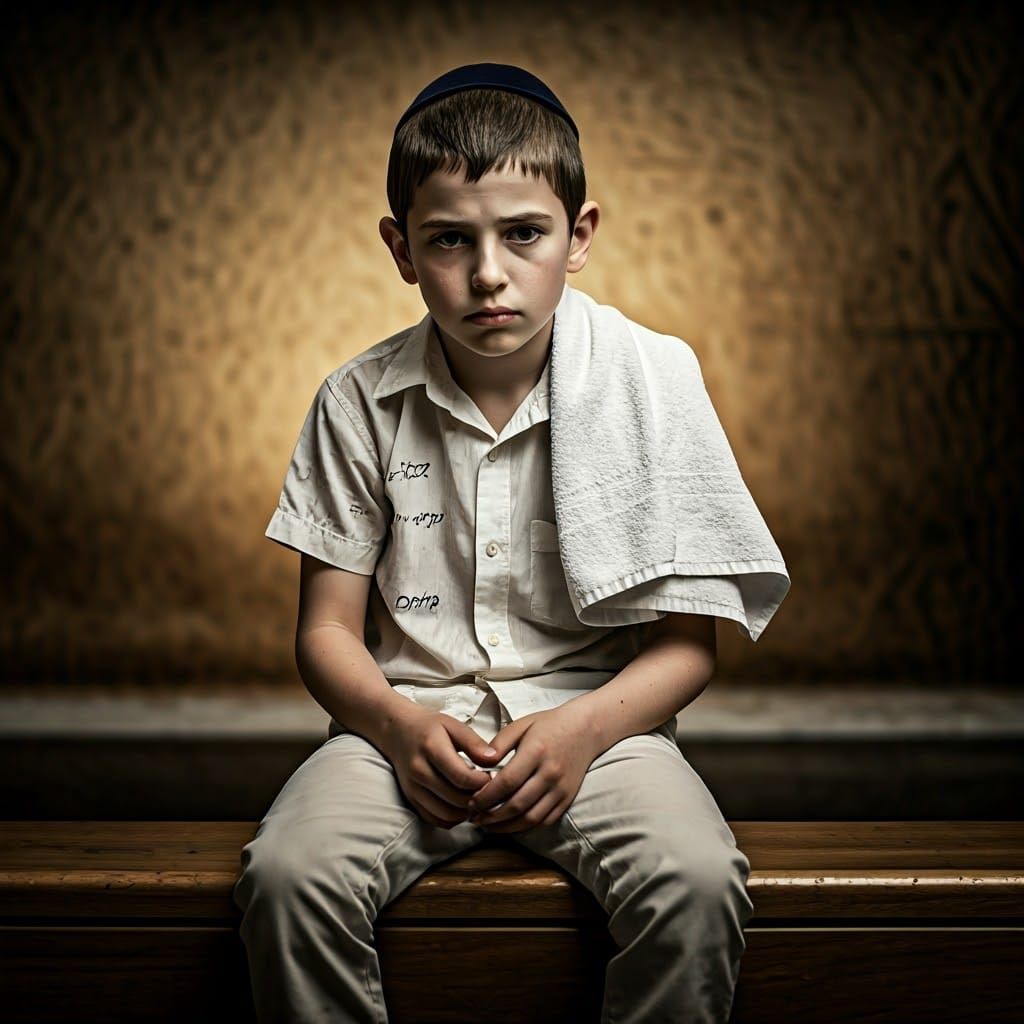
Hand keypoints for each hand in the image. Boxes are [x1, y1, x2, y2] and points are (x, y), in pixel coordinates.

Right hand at [385, 708, 502, 828]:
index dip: (482, 782)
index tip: (490, 776)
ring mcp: (413, 788)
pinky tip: (460, 805)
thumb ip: (474, 743)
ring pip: (446, 814)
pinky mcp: (411, 800)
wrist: (397, 732)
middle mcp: (419, 771)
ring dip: (466, 811)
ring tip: (474, 797)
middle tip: (486, 789)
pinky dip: (452, 818)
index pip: (461, 777)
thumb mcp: (453, 725)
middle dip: (477, 798)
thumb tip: (493, 760)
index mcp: (431, 749)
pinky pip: (435, 820)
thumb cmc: (429, 728)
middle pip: (456, 799)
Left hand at [466, 703, 597, 833]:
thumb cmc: (549, 725)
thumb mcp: (521, 725)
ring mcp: (561, 789)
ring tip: (488, 826)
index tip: (471, 802)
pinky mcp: (567, 799)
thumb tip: (480, 765)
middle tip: (474, 818)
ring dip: (506, 827)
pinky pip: (545, 821)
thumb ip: (499, 743)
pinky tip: (510, 825)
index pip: (507, 782)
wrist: (585, 729)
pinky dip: (525, 827)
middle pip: (517, 804)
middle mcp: (550, 773)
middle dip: (491, 816)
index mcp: (536, 751)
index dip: (486, 796)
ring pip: (530, 818)